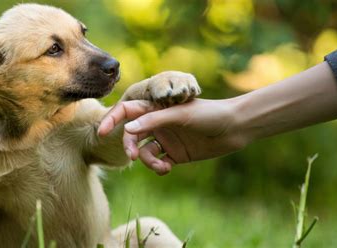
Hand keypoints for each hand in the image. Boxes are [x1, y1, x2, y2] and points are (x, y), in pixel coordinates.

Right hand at [98, 99, 246, 174]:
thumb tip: (126, 129)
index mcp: (156, 108)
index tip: (101, 132)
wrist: (235, 127)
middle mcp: (157, 123)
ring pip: (144, 151)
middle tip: (133, 156)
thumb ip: (153, 120)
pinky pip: (157, 162)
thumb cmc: (209, 114)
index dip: (112, 120)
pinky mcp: (174, 153)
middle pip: (133, 135)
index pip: (128, 111)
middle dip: (130, 146)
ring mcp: (165, 139)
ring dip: (148, 161)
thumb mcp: (180, 115)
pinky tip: (167, 168)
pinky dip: (158, 167)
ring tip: (162, 166)